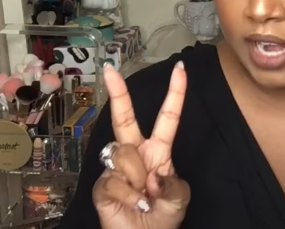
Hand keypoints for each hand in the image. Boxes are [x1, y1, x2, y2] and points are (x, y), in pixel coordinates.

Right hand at [93, 62, 190, 228]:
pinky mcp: (103, 185)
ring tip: (145, 196)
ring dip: (138, 177)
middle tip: (110, 71)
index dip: (175, 94)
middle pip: (125, 118)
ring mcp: (116, 168)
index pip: (168, 118)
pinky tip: (136, 204)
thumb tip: (153, 175)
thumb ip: (173, 184)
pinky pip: (115, 179)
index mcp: (158, 151)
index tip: (181, 69)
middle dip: (118, 94)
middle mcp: (135, 154)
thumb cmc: (163, 217)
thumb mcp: (179, 199)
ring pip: (124, 153)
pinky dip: (131, 195)